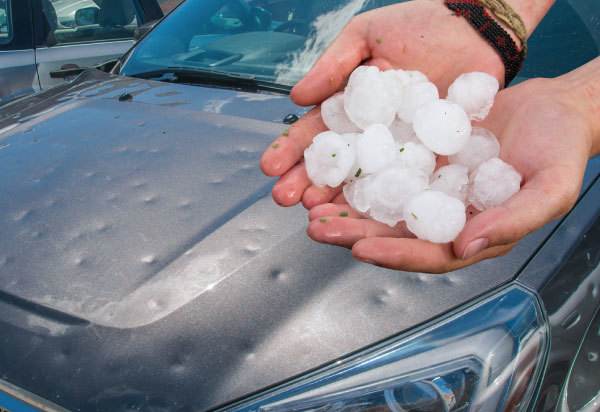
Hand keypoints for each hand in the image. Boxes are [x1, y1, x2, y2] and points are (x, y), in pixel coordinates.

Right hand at [260, 0, 505, 208]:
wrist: (474, 28)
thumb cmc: (418, 25)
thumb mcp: (365, 36)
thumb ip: (332, 66)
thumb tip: (296, 97)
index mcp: (350, 107)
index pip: (314, 132)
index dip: (291, 149)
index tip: (270, 166)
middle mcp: (370, 134)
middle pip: (334, 163)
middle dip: (306, 182)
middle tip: (284, 199)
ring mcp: (399, 149)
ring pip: (363, 179)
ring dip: (336, 198)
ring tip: (314, 211)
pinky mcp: (430, 157)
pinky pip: (406, 180)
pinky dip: (385, 198)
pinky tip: (364, 213)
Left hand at [306, 77, 594, 272]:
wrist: (553, 109)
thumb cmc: (560, 152)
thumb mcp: (550, 189)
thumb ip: (512, 221)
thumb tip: (464, 247)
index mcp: (473, 235)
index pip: (429, 254)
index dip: (394, 254)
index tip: (360, 249)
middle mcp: (446, 216)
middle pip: (395, 233)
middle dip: (355, 234)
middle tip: (317, 229)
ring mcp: (431, 187)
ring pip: (384, 203)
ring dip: (347, 207)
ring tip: (312, 206)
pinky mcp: (423, 158)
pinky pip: (387, 167)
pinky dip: (361, 171)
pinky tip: (335, 170)